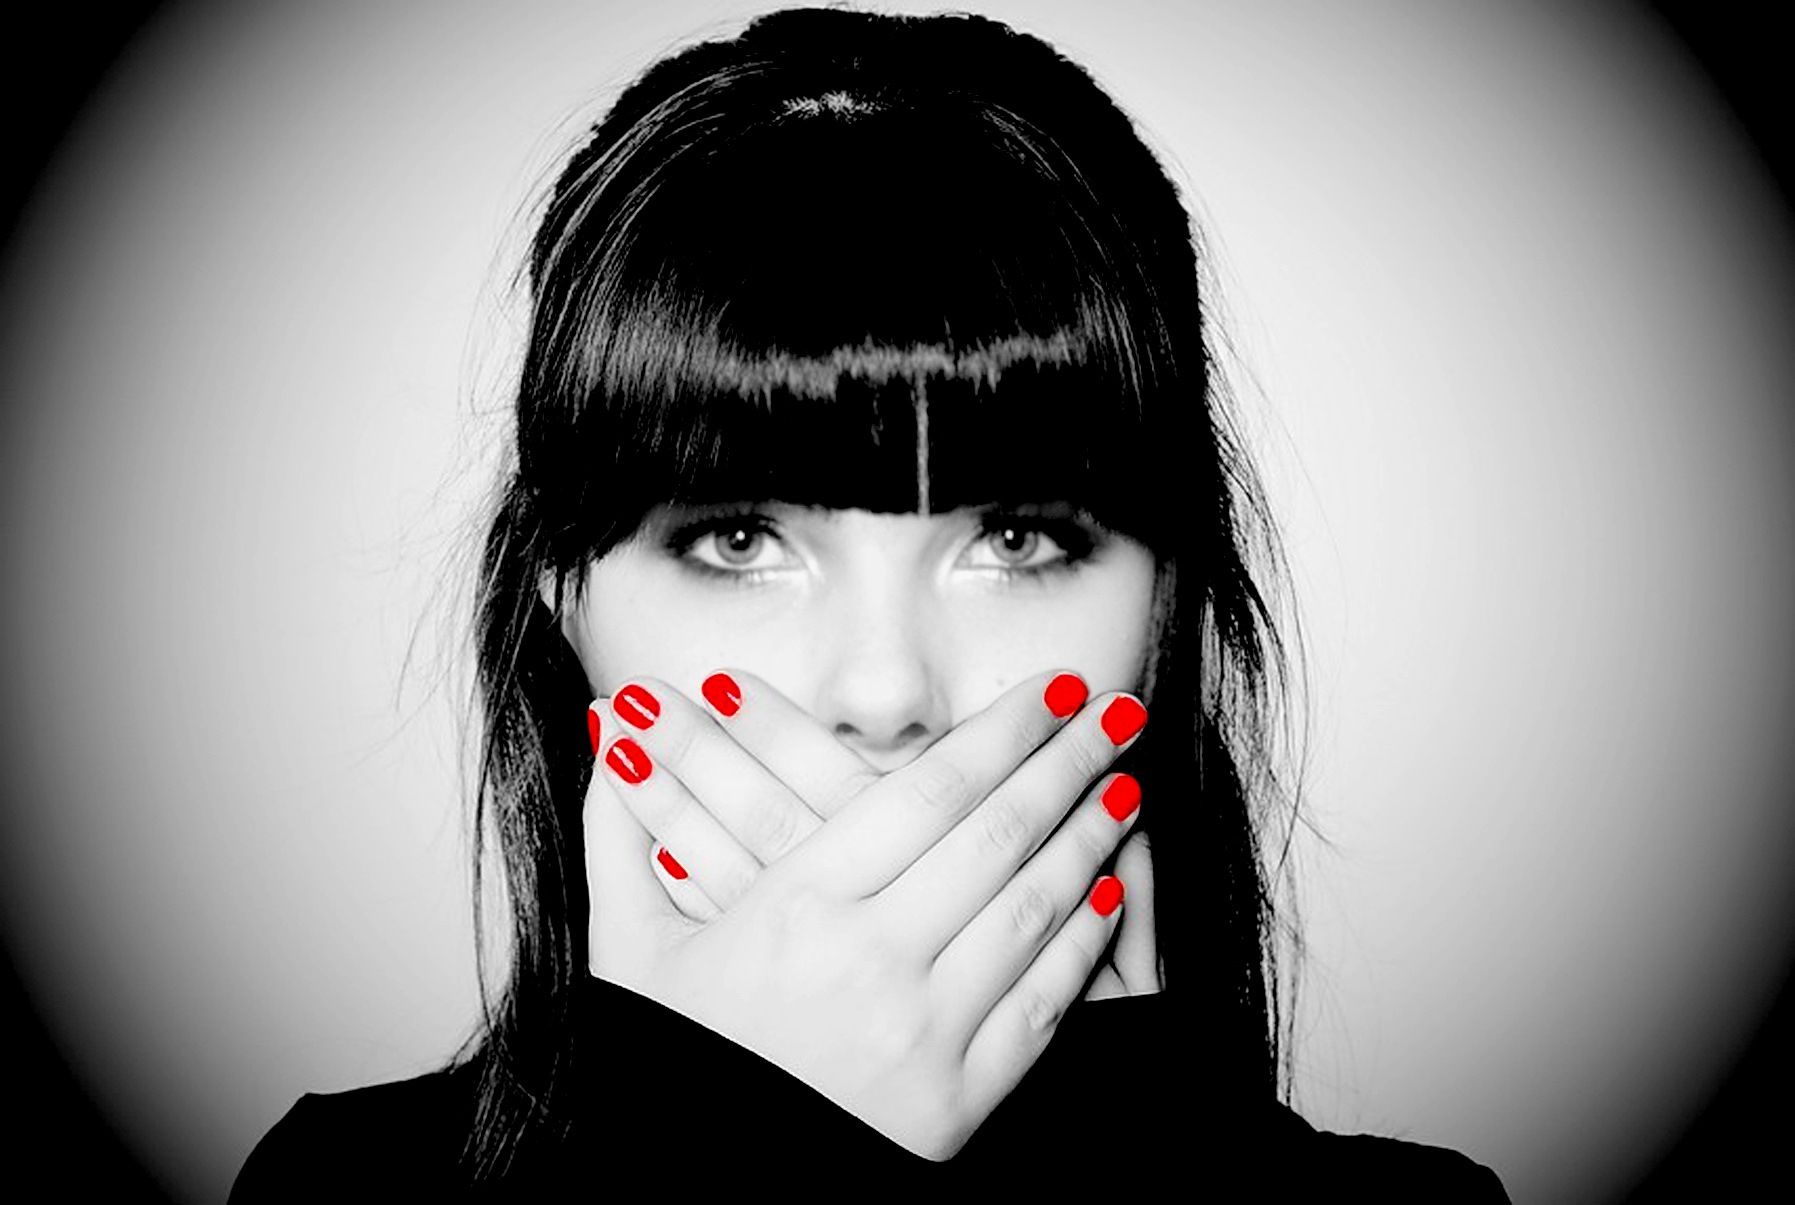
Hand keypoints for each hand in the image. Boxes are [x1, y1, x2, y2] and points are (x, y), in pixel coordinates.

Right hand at [583, 669, 1148, 1158]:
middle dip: (1068, 762)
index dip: (1003, 731)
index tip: (1051, 690)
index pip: (928, 791)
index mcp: (796, 907)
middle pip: (998, 835)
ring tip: (1122, 785)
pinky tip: (1107, 893)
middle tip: (1115, 712)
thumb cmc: (672, 1064)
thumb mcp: (629, 948)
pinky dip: (1082, 941)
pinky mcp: (958, 1102)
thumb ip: (620, 830)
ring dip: (1090, 837)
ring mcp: (923, 1034)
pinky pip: (1042, 1003)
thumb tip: (612, 726)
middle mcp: (870, 960)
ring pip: (1033, 909)